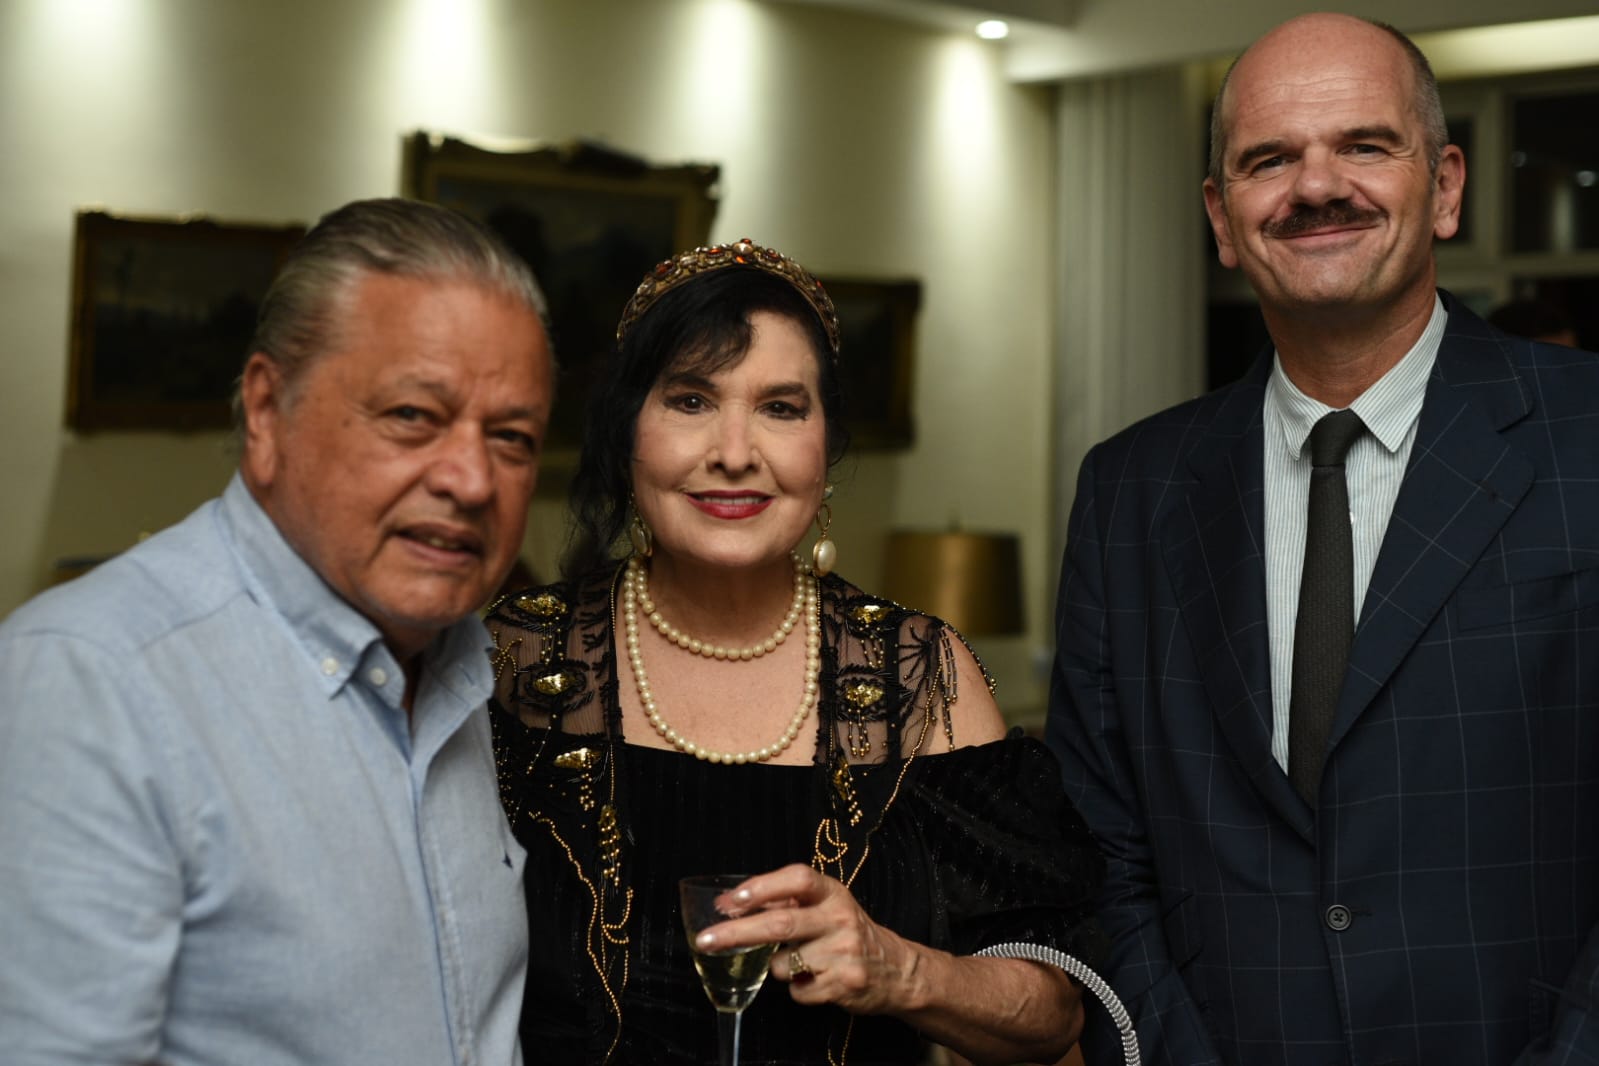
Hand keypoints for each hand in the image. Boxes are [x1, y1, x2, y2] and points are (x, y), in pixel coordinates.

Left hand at [691, 863, 920, 1015]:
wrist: (895, 969)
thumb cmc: (845, 931)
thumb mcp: (823, 906)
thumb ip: (781, 901)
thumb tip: (727, 904)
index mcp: (832, 893)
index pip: (798, 879)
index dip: (764, 886)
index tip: (734, 899)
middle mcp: (840, 918)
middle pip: (780, 924)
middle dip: (736, 933)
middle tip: (705, 941)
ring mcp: (843, 953)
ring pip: (781, 964)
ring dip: (775, 967)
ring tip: (799, 962)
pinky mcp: (843, 985)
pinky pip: (796, 991)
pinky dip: (796, 989)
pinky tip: (815, 980)